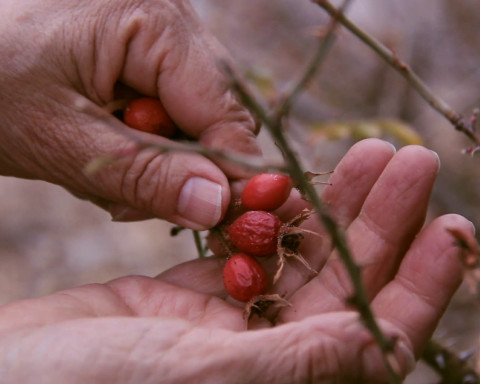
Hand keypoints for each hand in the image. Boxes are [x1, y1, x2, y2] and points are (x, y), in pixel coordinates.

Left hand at [0, 0, 259, 229]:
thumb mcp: (61, 139)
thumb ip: (143, 174)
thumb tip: (216, 206)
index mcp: (154, 20)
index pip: (225, 111)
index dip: (232, 173)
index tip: (226, 223)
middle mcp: (169, 18)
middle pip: (217, 117)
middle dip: (180, 168)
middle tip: (126, 198)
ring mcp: (160, 35)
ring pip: (196, 121)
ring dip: (157, 161)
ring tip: (99, 167)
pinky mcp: (148, 55)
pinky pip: (172, 112)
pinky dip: (144, 144)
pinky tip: (104, 147)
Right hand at [0, 139, 470, 382]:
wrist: (14, 379)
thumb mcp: (202, 378)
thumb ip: (297, 364)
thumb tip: (383, 341)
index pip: (375, 339)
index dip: (419, 286)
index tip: (450, 229)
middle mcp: (266, 362)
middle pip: (345, 286)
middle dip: (382, 223)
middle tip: (411, 161)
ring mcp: (229, 327)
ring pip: (301, 259)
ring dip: (337, 207)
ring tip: (370, 153)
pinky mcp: (193, 298)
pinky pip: (250, 249)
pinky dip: (276, 212)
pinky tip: (298, 179)